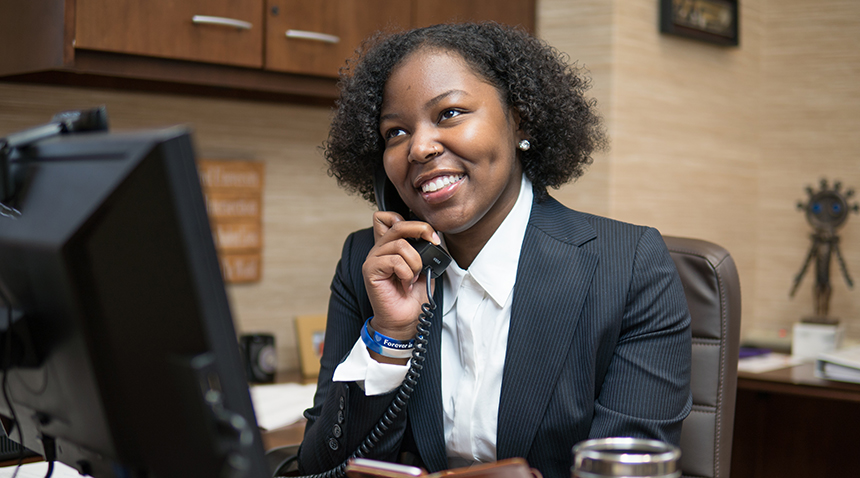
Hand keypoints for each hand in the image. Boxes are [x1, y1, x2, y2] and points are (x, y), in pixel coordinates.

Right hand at [362, 211, 439, 347]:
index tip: (431, 236)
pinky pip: (394, 261)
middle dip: (421, 230)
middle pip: (397, 223)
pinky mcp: (370, 270)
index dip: (412, 221)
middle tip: (433, 243)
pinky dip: (407, 273)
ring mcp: (373, 258)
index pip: (390, 217)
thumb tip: (432, 237)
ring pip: (399, 244)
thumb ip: (424, 249)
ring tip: (413, 277)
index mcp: (390, 245)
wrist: (405, 320)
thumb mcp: (424, 267)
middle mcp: (380, 249)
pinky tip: (405, 284)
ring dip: (415, 262)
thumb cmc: (413, 297)